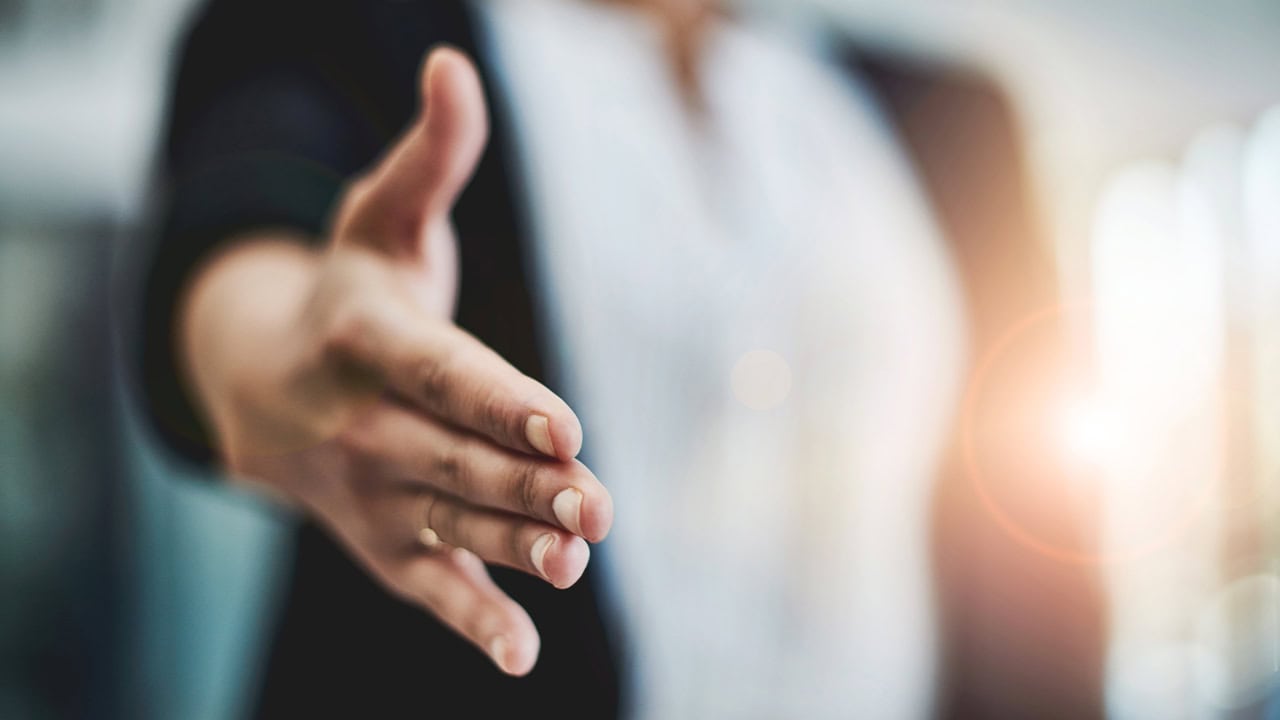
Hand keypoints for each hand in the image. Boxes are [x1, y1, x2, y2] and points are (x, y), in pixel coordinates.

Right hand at [179, 48, 611, 675]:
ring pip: (450, 521)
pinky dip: (470, 617)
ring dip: (512, 546)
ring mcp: (368, 490)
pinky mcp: (381, 541)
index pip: (444, 374)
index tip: (567, 429)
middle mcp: (359, 424)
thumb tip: (456, 63)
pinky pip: (425, 585)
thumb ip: (433, 154)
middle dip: (525, 485)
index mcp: (364, 340)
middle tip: (597, 505)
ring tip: (575, 559)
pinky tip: (521, 651)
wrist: (260, 378)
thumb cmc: (350, 291)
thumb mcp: (382, 215)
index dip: (503, 403)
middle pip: (454, 458)